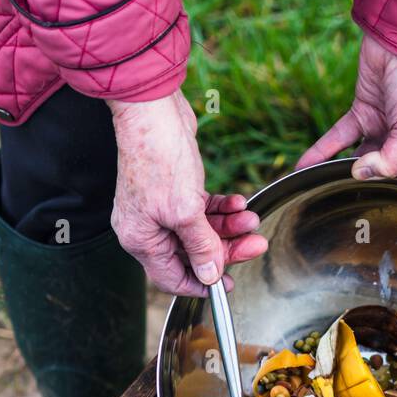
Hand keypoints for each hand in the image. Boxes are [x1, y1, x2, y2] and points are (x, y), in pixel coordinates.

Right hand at [108, 90, 267, 293]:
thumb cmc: (158, 159)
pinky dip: (221, 208)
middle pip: (193, 252)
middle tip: (255, 244)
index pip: (172, 277)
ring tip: (251, 219)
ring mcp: (161, 207)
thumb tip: (210, 275)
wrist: (153, 111)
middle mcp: (149, 227)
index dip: (201, 283)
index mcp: (141, 240)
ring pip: (201, 229)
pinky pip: (202, 208)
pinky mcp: (175, 188)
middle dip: (226, 248)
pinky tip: (238, 203)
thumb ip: (200, 247)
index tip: (228, 285)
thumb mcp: (185, 212)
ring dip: (229, 226)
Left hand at [296, 33, 396, 179]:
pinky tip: (304, 167)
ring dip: (344, 173)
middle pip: (394, 175)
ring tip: (325, 192)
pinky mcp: (362, 113)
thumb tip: (358, 175)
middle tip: (360, 216)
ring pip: (362, 159)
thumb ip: (392, 163)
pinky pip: (339, 138)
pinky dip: (321, 151)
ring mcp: (386, 128)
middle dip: (379, 192)